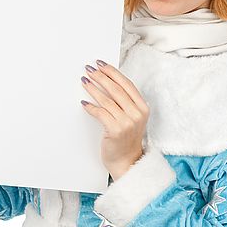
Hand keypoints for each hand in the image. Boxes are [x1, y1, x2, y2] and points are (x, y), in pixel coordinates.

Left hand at [80, 59, 148, 181]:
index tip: (101, 64)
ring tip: (84, 81)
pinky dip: (91, 107)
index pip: (127, 84)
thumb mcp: (131, 118)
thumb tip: (106, 82)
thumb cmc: (126, 138)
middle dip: (101, 77)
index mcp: (143, 107)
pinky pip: (100, 113)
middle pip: (116, 89)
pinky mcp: (116, 130)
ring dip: (93, 89)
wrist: (127, 162)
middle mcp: (137, 113)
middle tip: (89, 69)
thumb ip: (124, 102)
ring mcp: (127, 122)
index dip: (113, 72)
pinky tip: (84, 103)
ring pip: (107, 100)